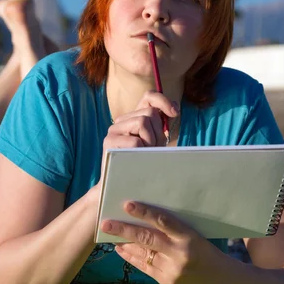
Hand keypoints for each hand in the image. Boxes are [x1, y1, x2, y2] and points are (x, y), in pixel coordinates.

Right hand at [87, 91, 178, 205]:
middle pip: (149, 113)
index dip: (163, 101)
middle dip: (158, 132)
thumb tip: (173, 110)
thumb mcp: (156, 142)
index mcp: (132, 117)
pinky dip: (143, 151)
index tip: (175, 113)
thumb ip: (161, 125)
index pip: (148, 97)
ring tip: (145, 154)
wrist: (122, 186)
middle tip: (153, 149)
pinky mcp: (109, 143)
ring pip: (142, 122)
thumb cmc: (143, 164)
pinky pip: (135, 141)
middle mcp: (121, 121)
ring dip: (151, 140)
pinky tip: (138, 159)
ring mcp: (113, 131)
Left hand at [101, 201, 226, 283]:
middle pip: (147, 239)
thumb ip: (173, 226)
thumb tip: (145, 213)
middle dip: (124, 230)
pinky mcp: (166, 282)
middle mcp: (180, 253)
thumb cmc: (205, 249)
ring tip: (108, 233)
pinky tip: (119, 248)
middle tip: (105, 223)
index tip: (128, 204)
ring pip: (142, 253)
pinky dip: (130, 256)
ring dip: (123, 243)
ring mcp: (172, 270)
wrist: (222, 280)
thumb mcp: (195, 234)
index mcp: (190, 237)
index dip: (145, 212)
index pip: (164, 221)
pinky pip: (143, 267)